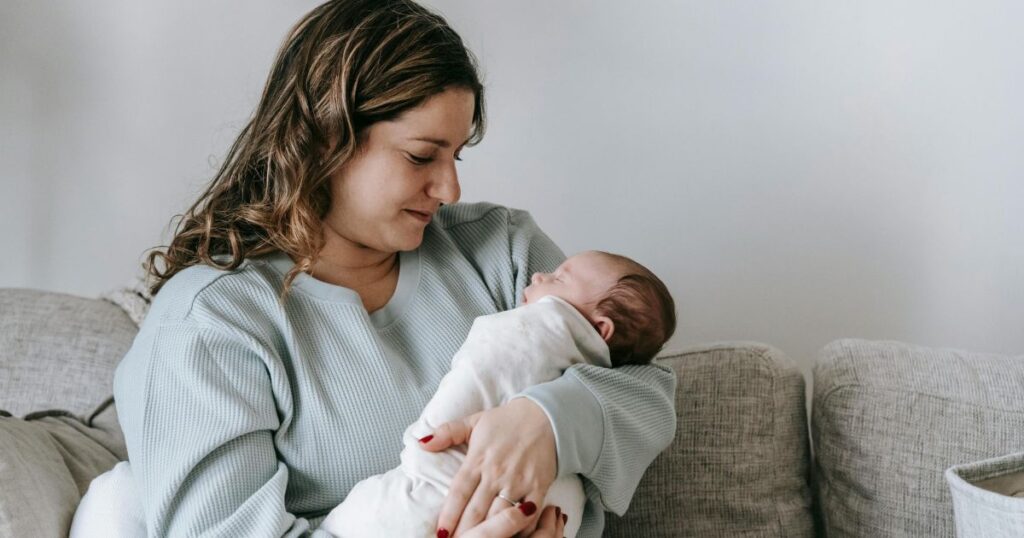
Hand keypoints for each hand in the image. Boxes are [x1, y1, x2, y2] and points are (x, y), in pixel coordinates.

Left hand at [418, 397, 557, 536]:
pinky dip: (520, 528)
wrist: (546, 415)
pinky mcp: (539, 486)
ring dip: (489, 533)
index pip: (458, 493)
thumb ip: (447, 432)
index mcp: (478, 459)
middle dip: (465, 531)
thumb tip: (422, 443)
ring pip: (499, 516)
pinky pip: (528, 514)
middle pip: (476, 511)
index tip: (441, 532)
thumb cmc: (507, 421)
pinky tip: (511, 535)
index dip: (448, 515)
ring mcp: (518, 481)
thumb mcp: (474, 421)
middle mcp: (496, 473)